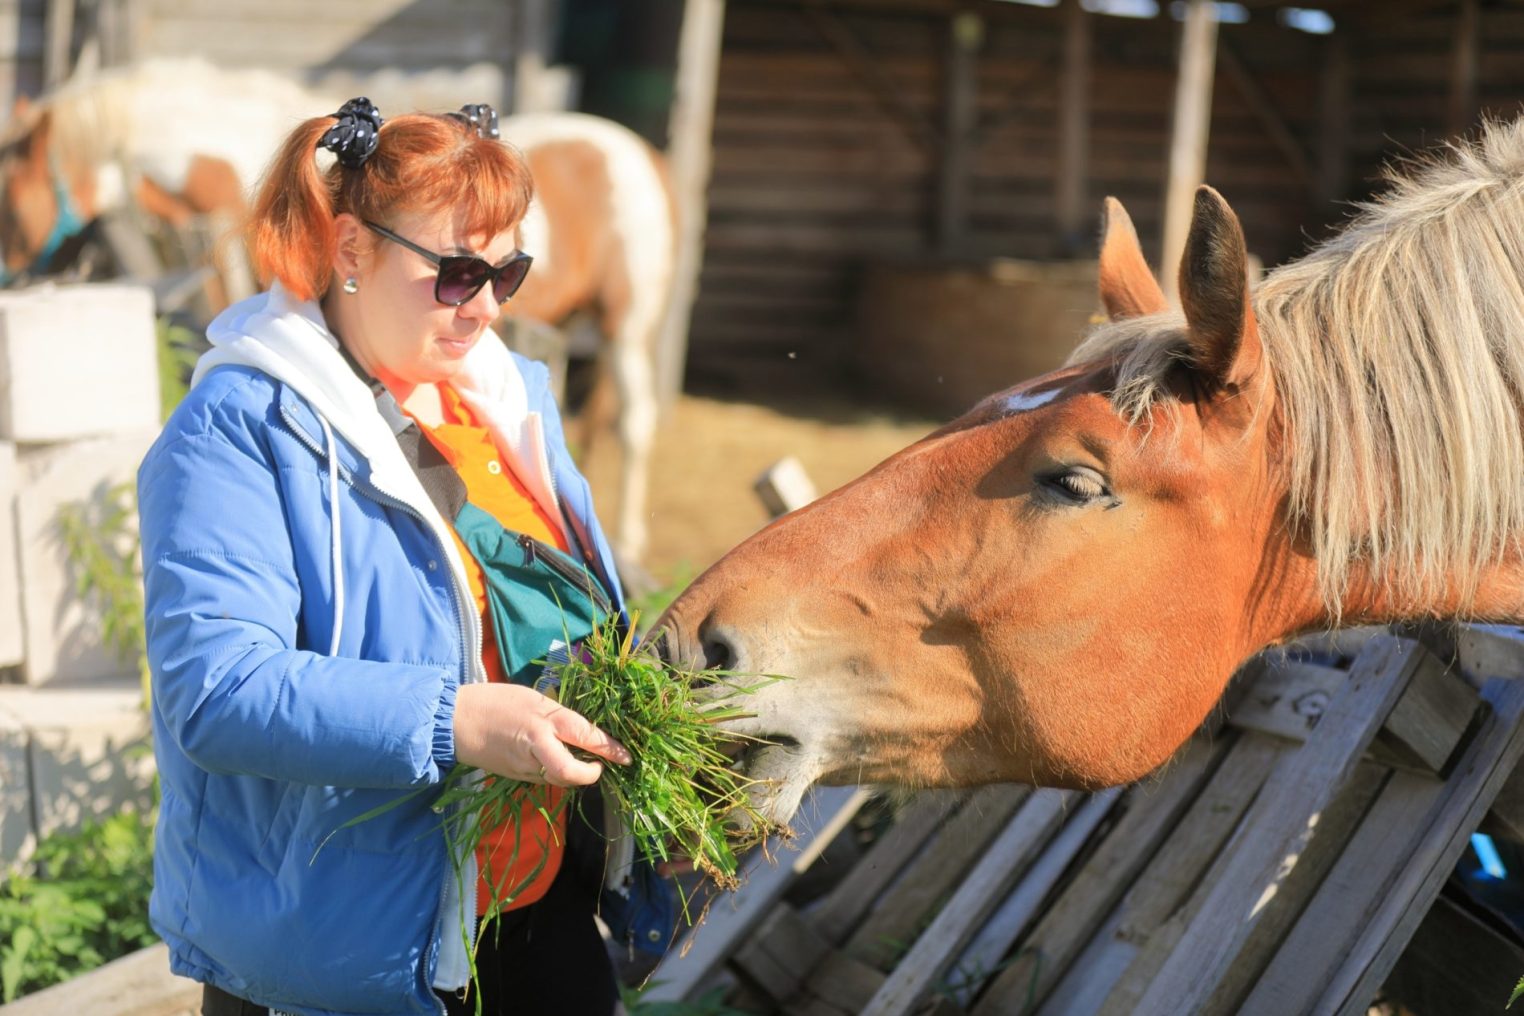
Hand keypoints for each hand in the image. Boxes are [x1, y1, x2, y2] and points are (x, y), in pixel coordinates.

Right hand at [453, 683, 629, 785]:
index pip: (586, 736)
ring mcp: (524, 766)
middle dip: (590, 774)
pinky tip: (554, 761)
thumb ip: (557, 715)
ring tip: (580, 762)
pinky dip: (555, 774)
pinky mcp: (515, 776)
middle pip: (571, 772)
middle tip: (599, 767)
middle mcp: (537, 746)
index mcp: (545, 720)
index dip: (609, 749)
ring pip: (559, 779)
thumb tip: (580, 730)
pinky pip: (543, 779)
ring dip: (573, 775)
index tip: (626, 757)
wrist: (454, 721)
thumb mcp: (532, 698)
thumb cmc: (494, 702)